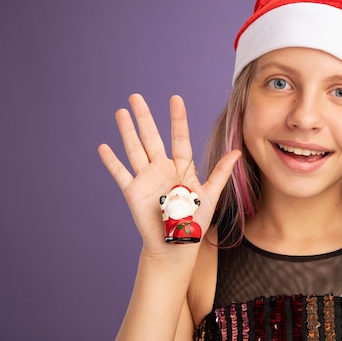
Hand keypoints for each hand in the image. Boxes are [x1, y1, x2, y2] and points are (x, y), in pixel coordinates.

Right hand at [98, 93, 239, 253]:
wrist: (176, 245)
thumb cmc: (195, 221)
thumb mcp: (210, 195)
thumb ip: (221, 172)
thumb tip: (237, 152)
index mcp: (182, 167)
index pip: (179, 137)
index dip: (178, 119)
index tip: (175, 99)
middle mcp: (162, 168)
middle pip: (152, 137)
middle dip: (144, 117)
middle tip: (136, 96)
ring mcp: (146, 179)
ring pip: (135, 150)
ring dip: (127, 131)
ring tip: (121, 112)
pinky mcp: (133, 192)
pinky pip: (121, 174)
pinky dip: (112, 161)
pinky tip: (104, 147)